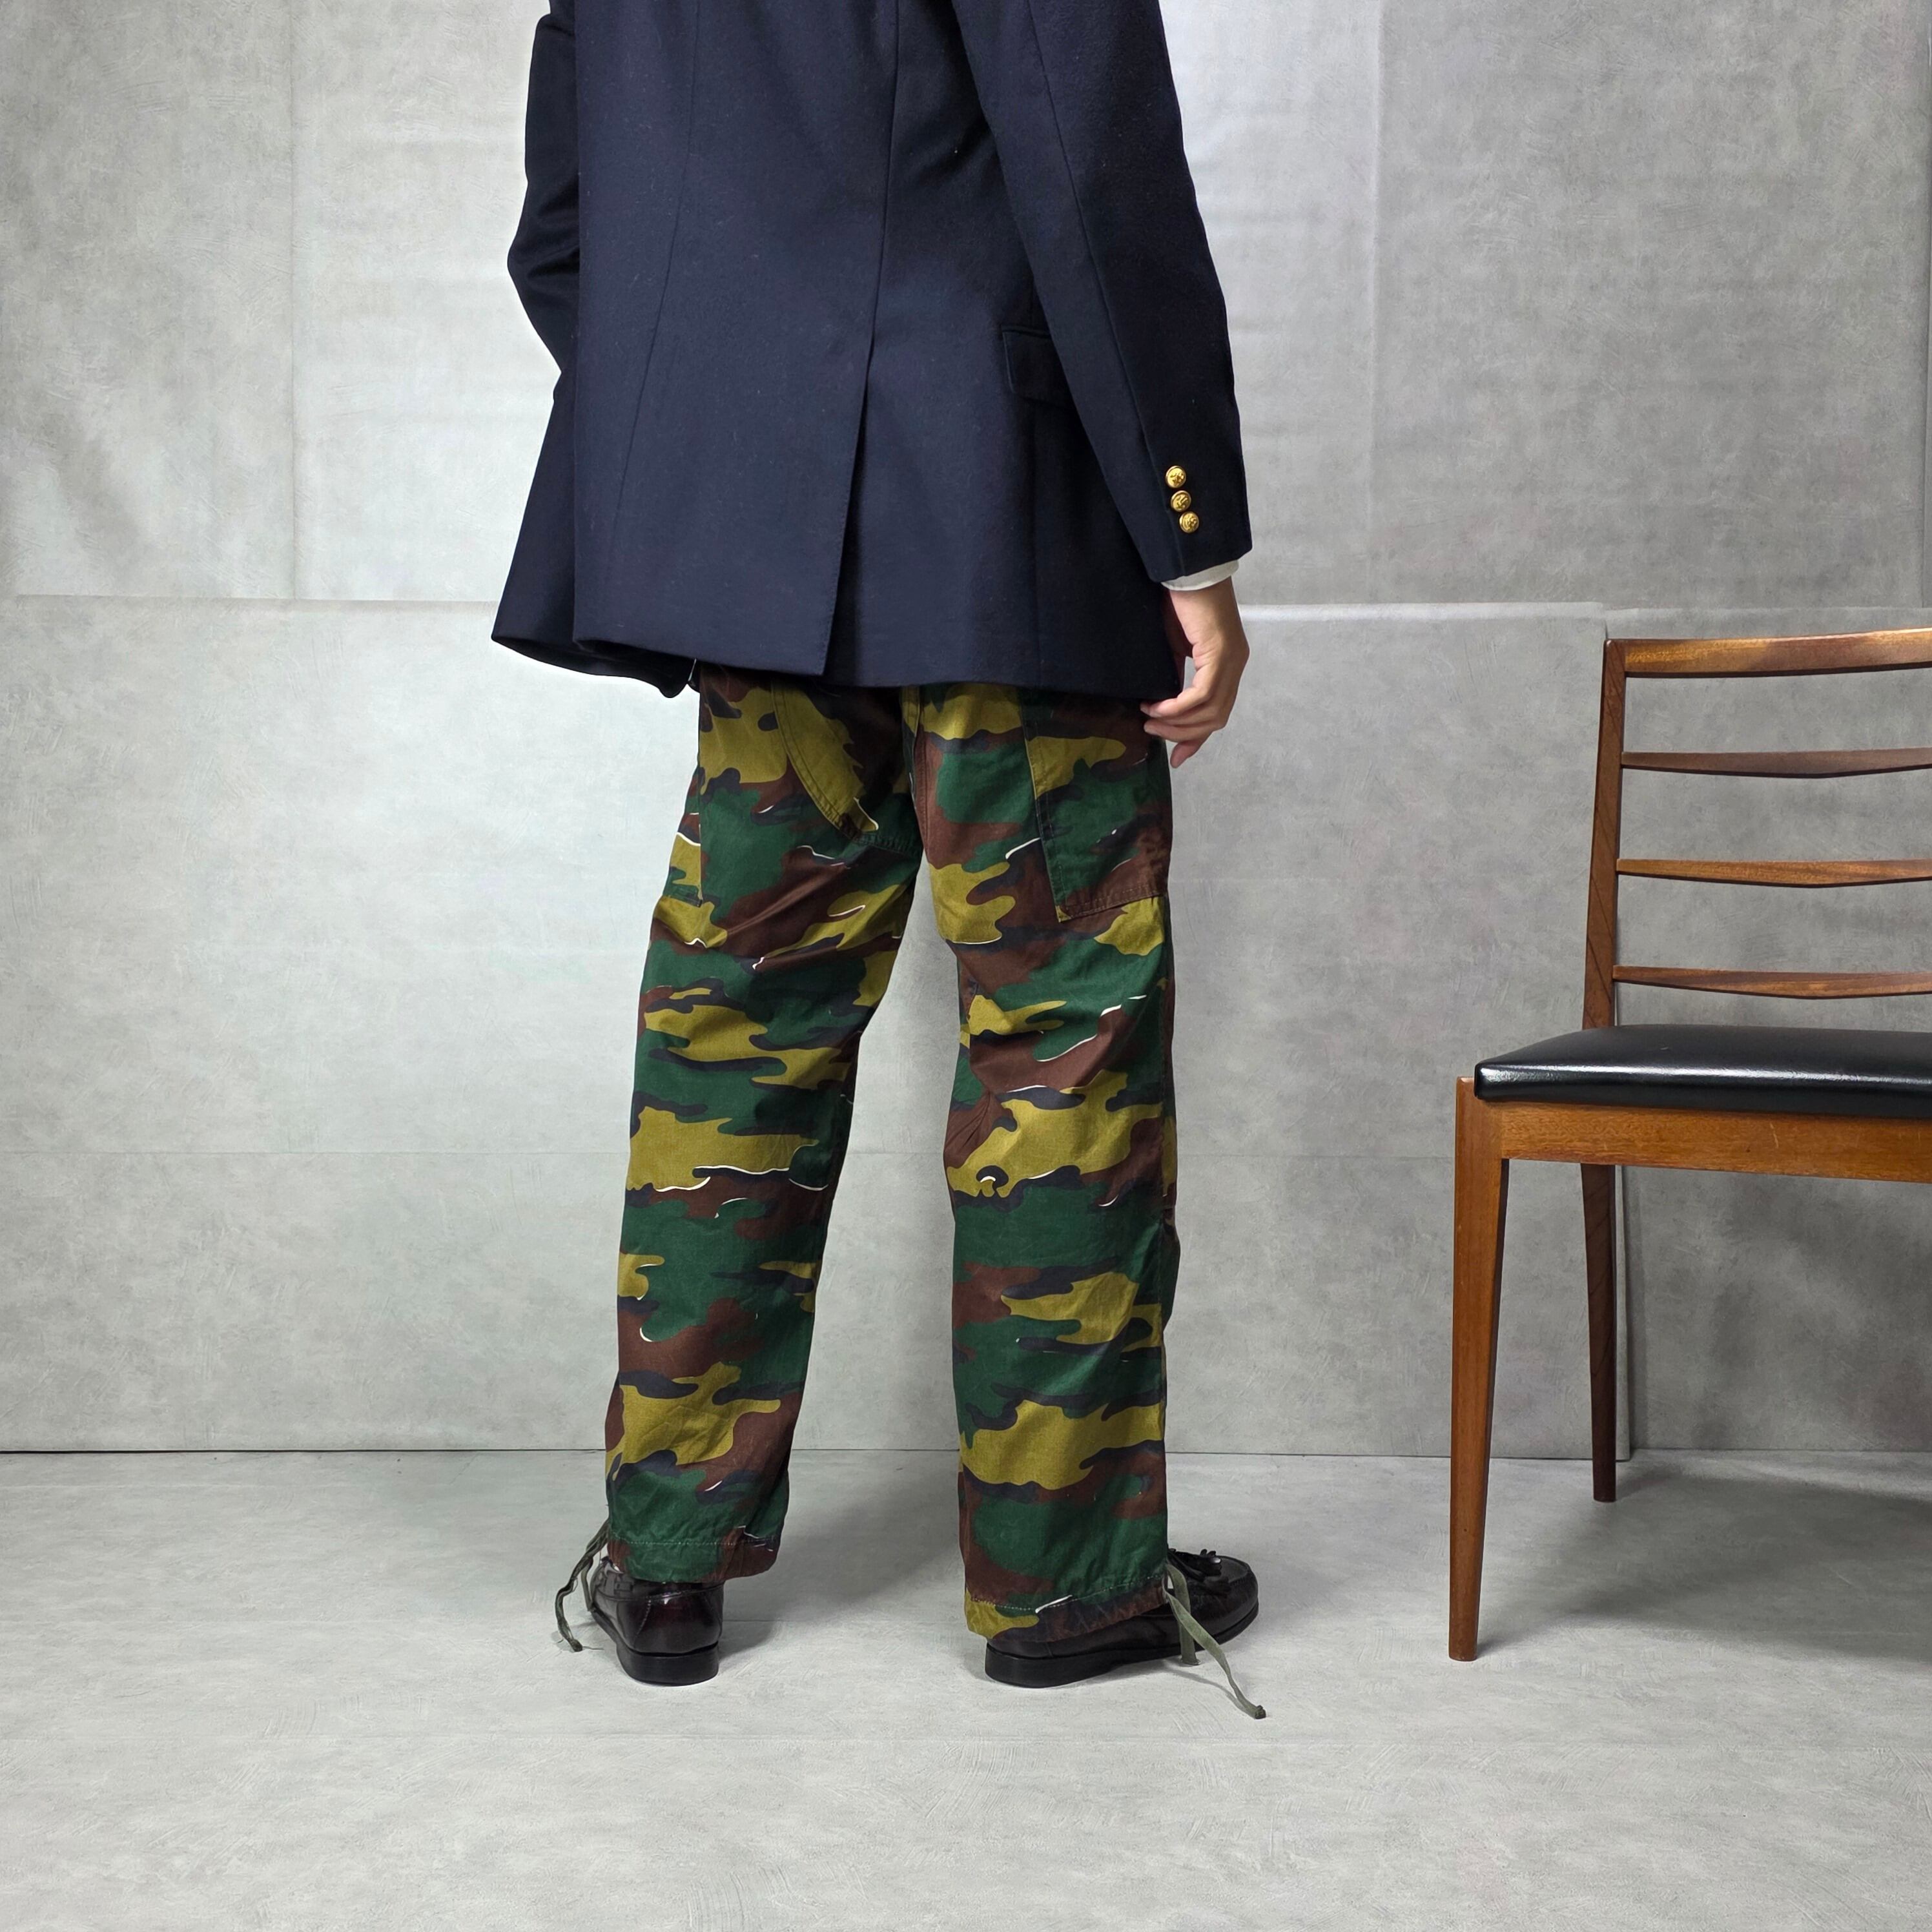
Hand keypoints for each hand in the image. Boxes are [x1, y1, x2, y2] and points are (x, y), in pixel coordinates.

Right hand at [1142, 578, 1249, 767]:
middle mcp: (1236, 665)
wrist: (1186, 569)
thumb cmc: (1179, 601)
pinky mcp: (1220, 655)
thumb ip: (1177, 673)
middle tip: (1153, 732)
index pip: (1218, 711)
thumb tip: (1166, 701)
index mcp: (1229, 663)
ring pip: (1210, 712)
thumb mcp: (1176, 645)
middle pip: (1215, 718)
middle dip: (1183, 733)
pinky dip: (1177, 707)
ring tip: (1149, 719)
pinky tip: (1156, 705)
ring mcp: (1231, 661)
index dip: (1197, 738)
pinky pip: (1200, 696)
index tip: (1176, 757)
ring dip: (1177, 722)